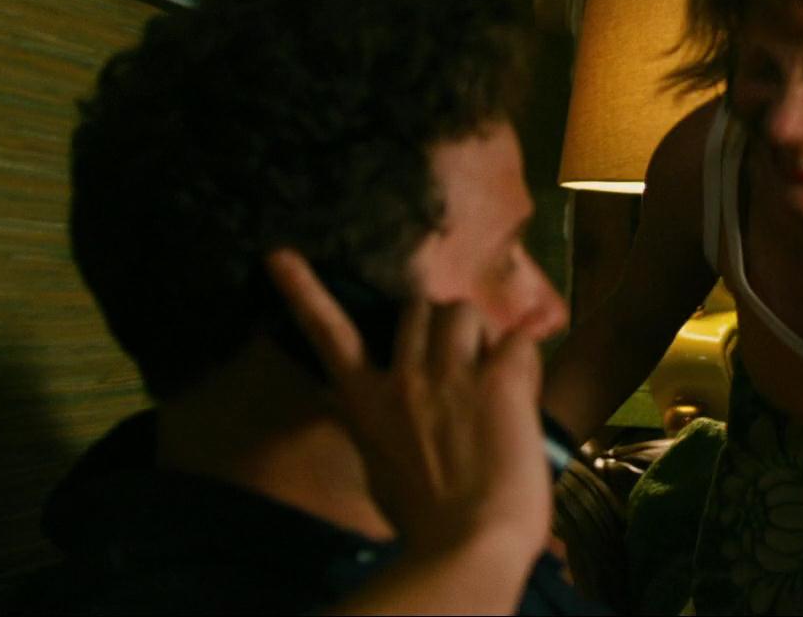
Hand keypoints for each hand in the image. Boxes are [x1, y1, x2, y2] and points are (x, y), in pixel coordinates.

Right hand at [265, 249, 553, 564]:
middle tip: (462, 362)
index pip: (328, 335)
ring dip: (481, 335)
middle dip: (441, 324)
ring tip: (492, 375)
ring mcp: (449, 374)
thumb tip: (394, 415)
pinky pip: (517, 341)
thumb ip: (386, 428)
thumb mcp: (383, 471)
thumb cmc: (427, 523)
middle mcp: (402, 378)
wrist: (469, 546)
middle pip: (420, 308)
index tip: (277, 256)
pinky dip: (525, 361)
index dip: (304, 293)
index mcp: (365, 404)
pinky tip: (524, 393)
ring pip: (465, 312)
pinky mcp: (497, 379)